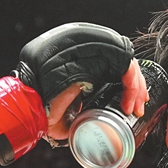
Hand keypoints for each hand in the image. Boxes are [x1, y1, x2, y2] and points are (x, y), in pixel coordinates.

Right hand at [0, 22, 144, 164]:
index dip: (126, 78)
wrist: (28, 107)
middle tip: (139, 105)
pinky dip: (132, 83)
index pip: (110, 58)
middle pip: (119, 56)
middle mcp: (81, 45)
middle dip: (135, 83)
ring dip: (136, 85)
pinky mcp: (91, 54)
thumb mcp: (66, 106)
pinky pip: (123, 63)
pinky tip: (129, 102)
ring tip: (136, 107)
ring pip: (124, 58)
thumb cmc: (41, 109)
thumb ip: (78, 105)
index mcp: (76, 55)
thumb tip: (92, 122)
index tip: (133, 100)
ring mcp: (85, 47)